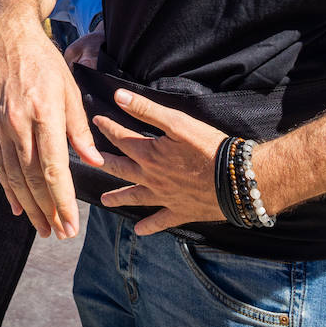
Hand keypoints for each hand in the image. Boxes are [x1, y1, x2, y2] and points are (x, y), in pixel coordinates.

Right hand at [0, 18, 102, 238]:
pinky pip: (0, 165)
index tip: (72, 224)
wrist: (8, 40)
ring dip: (29, 207)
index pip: (54, 168)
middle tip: (61, 234)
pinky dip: (9, 189)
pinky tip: (18, 207)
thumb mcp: (70, 89)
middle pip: (33, 179)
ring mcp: (2, 127)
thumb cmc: (45, 62)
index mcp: (44, 114)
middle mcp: (19, 124)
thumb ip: (79, 129)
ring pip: (15, 177)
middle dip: (48, 211)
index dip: (63, 201)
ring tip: (43, 228)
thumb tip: (93, 162)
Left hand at [94, 89, 227, 235]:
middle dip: (105, 163)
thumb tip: (118, 96)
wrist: (235, 179)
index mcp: (148, 154)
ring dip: (118, 197)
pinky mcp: (180, 211)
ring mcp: (164, 197)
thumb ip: (146, 110)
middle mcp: (151, 178)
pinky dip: (149, 226)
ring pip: (135, 197)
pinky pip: (160, 220)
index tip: (96, 120)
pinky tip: (139, 230)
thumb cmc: (207, 146)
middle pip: (121, 169)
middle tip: (90, 161)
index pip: (121, 139)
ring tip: (104, 201)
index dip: (107, 127)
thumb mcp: (176, 122)